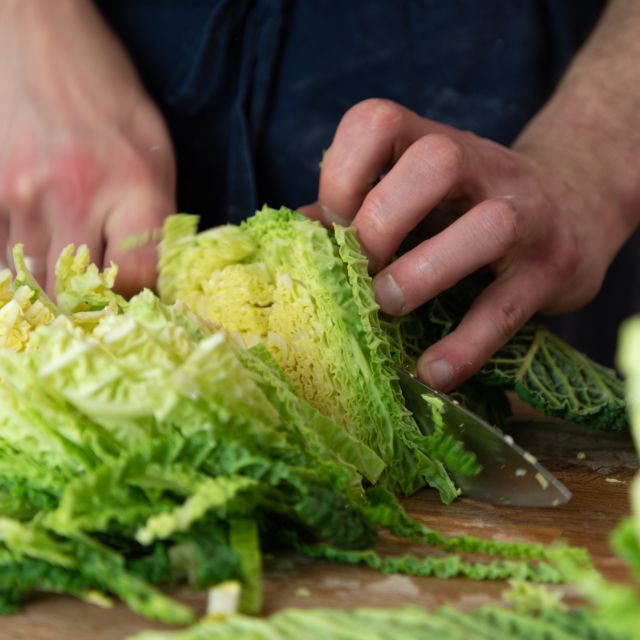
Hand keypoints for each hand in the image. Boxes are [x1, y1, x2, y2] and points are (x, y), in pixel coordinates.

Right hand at [0, 0, 174, 296]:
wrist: (40, 35)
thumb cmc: (108, 95)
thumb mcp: (156, 151)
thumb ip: (156, 215)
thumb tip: (155, 272)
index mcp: (134, 185)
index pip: (137, 276)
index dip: (140, 295)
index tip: (140, 294)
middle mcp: (76, 195)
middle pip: (79, 291)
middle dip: (92, 305)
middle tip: (100, 305)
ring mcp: (23, 194)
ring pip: (35, 278)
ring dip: (54, 289)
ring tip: (70, 283)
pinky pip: (1, 253)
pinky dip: (20, 266)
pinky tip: (40, 257)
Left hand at [301, 99, 620, 389]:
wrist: (572, 209)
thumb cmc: (467, 206)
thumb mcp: (415, 193)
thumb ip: (358, 209)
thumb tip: (295, 238)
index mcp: (432, 142)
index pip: (378, 122)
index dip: (341, 176)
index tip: (334, 228)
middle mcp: (484, 165)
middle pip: (436, 161)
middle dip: (381, 224)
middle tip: (362, 270)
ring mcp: (526, 213)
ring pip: (489, 224)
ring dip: (422, 272)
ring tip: (390, 305)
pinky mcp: (551, 269)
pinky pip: (506, 308)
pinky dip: (464, 346)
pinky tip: (431, 371)